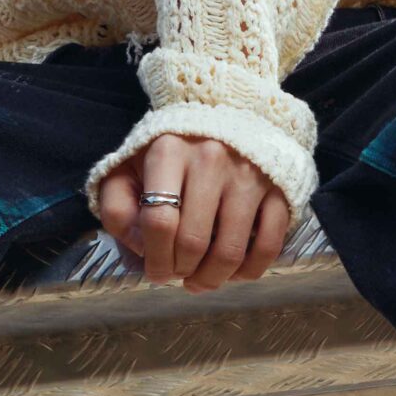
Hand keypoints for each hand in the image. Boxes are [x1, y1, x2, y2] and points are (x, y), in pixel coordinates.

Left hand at [96, 133, 291, 290]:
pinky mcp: (277, 187)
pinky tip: (234, 273)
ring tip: (201, 281)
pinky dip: (251, 270)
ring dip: (213, 278)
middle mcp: (211, 159)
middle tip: (177, 275)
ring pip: (230, 250)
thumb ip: (118, 208)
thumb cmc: (170, 152)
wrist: (223, 113)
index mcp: (169, 152)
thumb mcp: (128, 168)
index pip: (159, 222)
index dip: (155, 259)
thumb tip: (142, 249)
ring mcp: (248, 174)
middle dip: (181, 271)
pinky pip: (268, 244)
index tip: (155, 272)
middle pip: (193, 241)